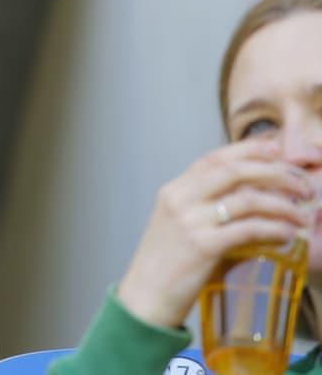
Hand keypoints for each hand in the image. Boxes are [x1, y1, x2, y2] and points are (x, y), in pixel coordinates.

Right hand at [116, 141, 314, 327]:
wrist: (145, 297)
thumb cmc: (166, 266)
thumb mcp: (179, 226)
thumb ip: (208, 211)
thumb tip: (257, 205)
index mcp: (173, 190)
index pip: (213, 159)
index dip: (248, 149)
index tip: (276, 148)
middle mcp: (180, 199)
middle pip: (234, 172)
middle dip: (274, 173)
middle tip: (300, 184)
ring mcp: (189, 221)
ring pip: (246, 200)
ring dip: (281, 206)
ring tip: (300, 214)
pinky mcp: (202, 245)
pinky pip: (248, 230)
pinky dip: (273, 230)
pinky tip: (286, 235)